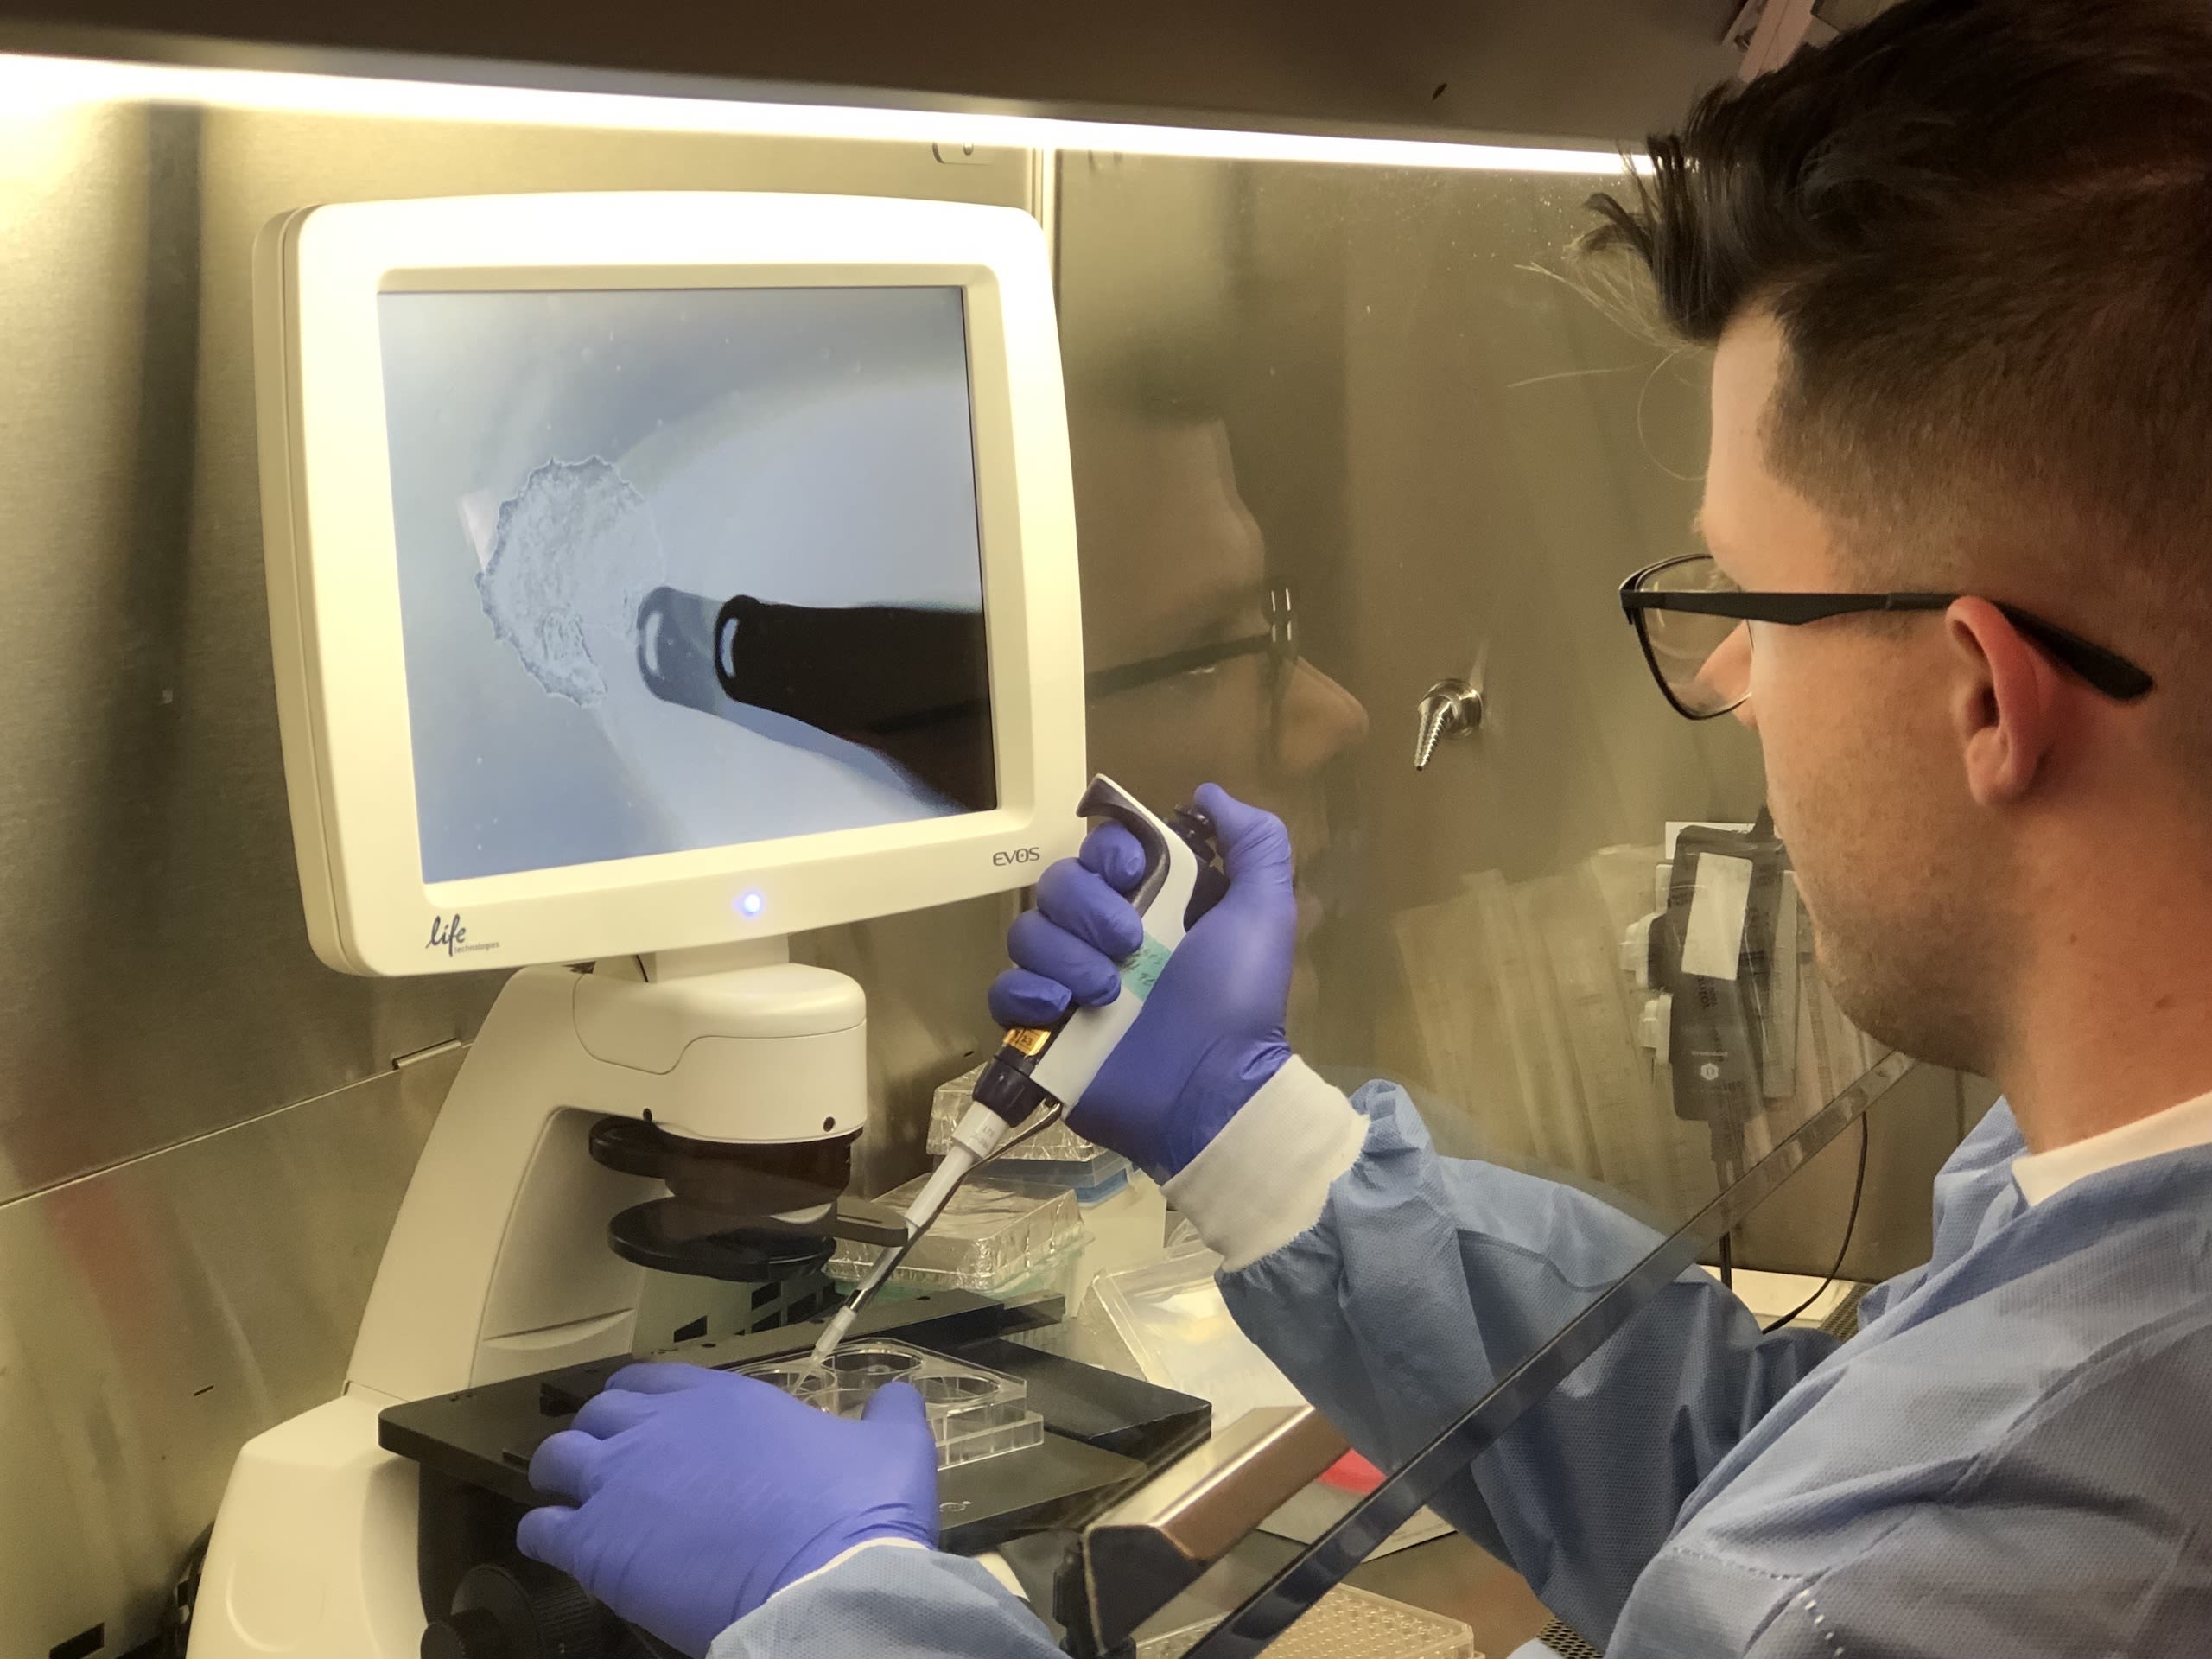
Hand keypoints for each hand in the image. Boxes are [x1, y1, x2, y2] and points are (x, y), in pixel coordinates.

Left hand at [517, 1363, 938, 1656]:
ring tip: (573, 1503)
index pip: (652, 1379)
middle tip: (613, 1470)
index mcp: (724, 1398)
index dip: (640, 1400)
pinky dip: (544, 1535)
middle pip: (596, 1414)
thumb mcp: (891, 1448)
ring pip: (555, 1460)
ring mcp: (622, 1482)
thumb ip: (889, 1414)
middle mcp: (661, 1427)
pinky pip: (541, 1529)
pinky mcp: (598, 1545)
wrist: (826, 1580)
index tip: (646, 1424)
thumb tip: (899, 1393)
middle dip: (597, 1436)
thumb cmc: (857, 1510)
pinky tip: (559, 1547)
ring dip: (560, 1478)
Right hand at [988, 782, 1294, 1176]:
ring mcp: (1070, 983)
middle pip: (1057, 884)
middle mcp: (1106, 936)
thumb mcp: (1264, 911)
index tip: (1134, 876)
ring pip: (1027, 932)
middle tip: (1130, 946)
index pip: (1101, 848)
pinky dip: (1026, 994)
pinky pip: (1003, 991)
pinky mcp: (1044, 1029)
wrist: (1210, 1090)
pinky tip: (1061, 1011)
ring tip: (1108, 995)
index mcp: (1154, 904)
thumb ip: (1254, 842)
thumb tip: (1206, 793)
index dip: (1110, 853)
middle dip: (1089, 910)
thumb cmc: (1238, 1001)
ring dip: (1066, 958)